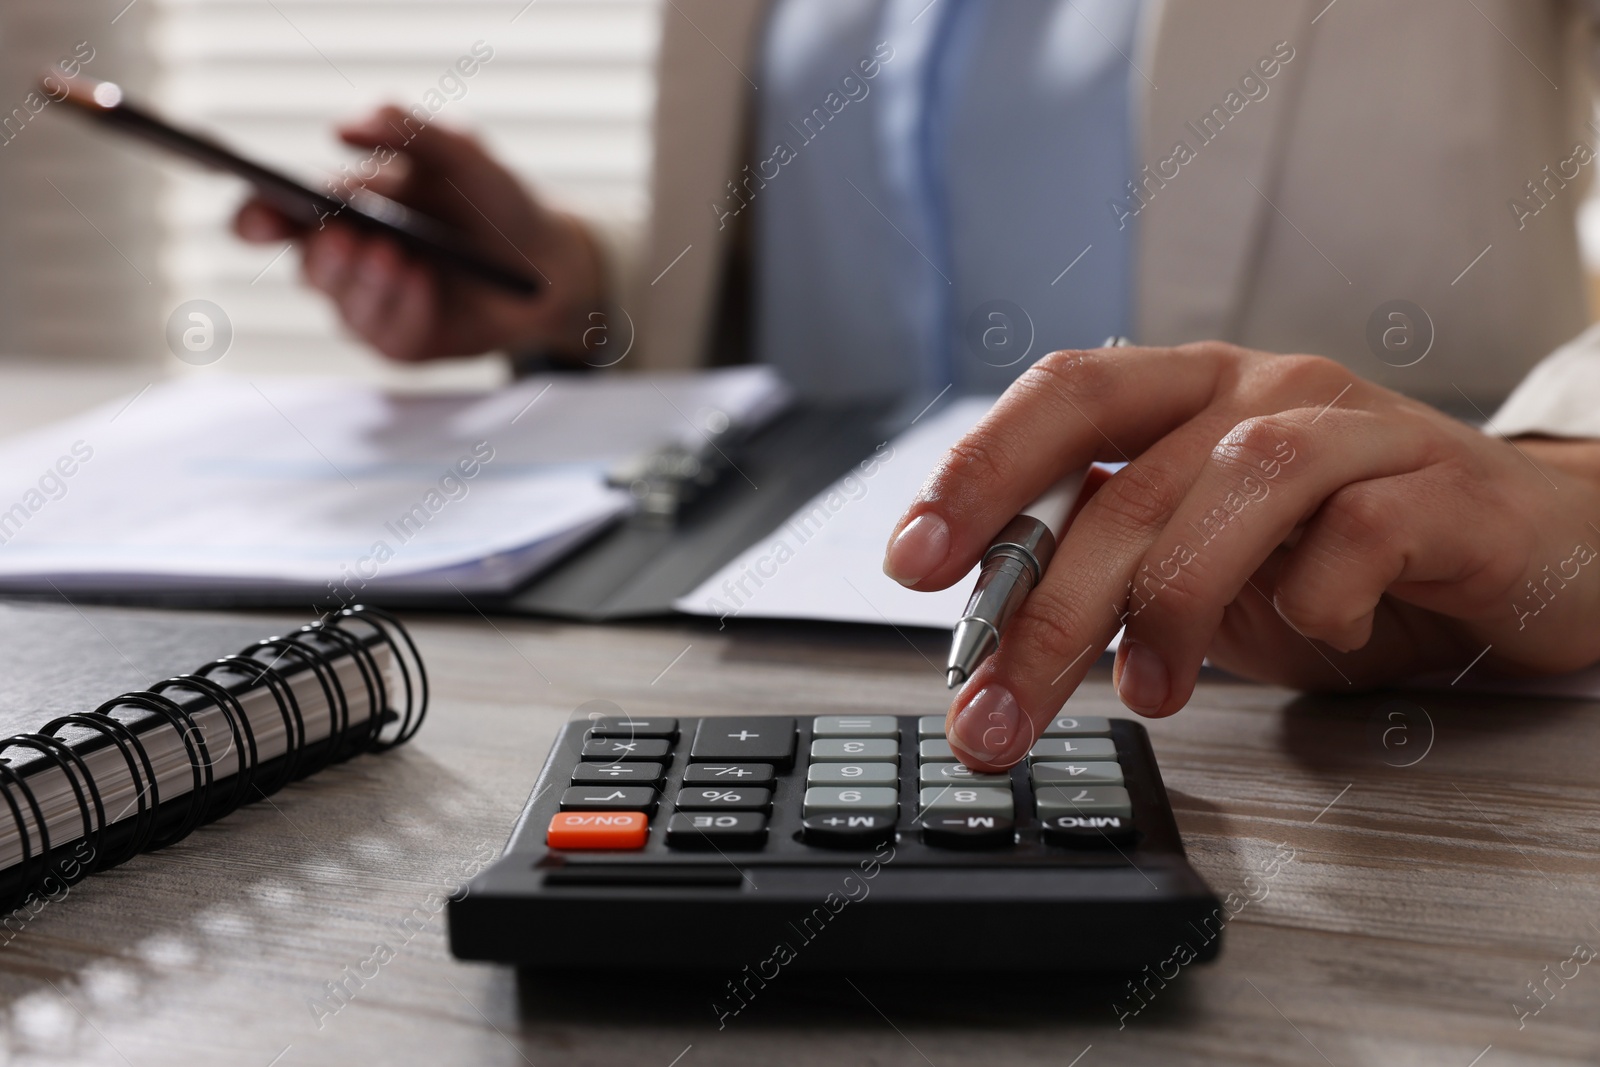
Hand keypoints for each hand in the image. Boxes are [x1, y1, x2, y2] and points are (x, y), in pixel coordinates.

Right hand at [234, 106, 603, 361]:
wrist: (547, 259)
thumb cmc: (494, 199)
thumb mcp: (463, 153)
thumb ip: (411, 131)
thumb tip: (345, 127)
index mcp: (339, 210)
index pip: (274, 219)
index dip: (256, 219)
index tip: (258, 217)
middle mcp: (345, 262)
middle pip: (308, 267)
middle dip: (325, 254)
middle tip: (346, 235)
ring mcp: (370, 307)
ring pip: (345, 305)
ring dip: (368, 282)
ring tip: (396, 254)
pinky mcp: (402, 342)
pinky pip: (388, 334)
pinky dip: (405, 307)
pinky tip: (424, 282)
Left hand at [882, 342, 1599, 770]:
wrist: (1528, 551)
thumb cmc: (1348, 554)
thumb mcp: (1208, 565)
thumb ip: (1113, 572)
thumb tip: (988, 627)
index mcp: (1188, 394)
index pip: (1064, 399)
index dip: (979, 472)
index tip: (911, 561)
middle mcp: (1264, 392)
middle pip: (1131, 481)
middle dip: (1048, 608)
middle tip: (997, 712)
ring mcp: (1359, 431)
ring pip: (1239, 485)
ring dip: (1172, 605)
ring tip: (1148, 696)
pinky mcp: (1445, 488)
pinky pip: (1363, 529)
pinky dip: (1319, 596)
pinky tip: (1313, 638)